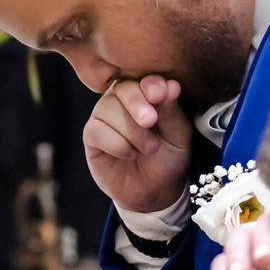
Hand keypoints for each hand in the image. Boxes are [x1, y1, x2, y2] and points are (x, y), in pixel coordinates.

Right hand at [84, 76, 192, 213]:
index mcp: (146, 93)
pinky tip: (130, 154)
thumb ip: (171, 110)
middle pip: (120, 88)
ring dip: (131, 130)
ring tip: (149, 148)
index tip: (161, 93)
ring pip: (107, 108)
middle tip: (150, 121)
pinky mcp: (92, 137)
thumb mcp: (178, 135)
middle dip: (136, 103)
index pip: (142, 78)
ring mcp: (104, 117)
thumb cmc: (169, 158)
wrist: (156, 192)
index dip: (150, 84)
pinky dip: (117, 144)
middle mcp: (122, 100)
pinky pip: (97, 131)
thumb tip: (170, 84)